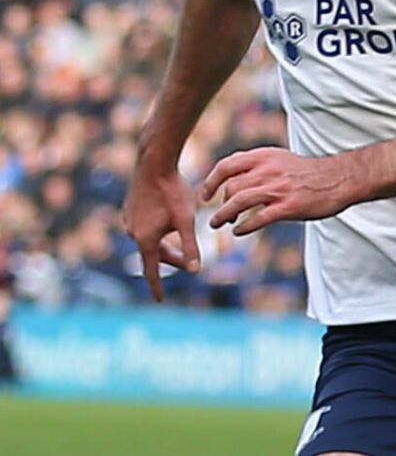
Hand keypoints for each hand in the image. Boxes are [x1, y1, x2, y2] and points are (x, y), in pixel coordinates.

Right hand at [122, 167, 200, 301]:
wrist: (152, 164)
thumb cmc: (172, 192)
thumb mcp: (186, 220)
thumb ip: (190, 246)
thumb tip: (195, 270)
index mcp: (146, 240)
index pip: (151, 271)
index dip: (157, 286)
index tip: (160, 301)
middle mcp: (133, 233)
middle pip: (153, 255)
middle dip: (170, 261)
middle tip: (188, 264)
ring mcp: (129, 220)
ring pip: (149, 240)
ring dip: (164, 245)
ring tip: (180, 243)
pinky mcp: (129, 209)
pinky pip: (144, 227)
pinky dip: (157, 232)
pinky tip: (165, 223)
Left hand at [201, 147, 352, 235]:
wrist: (340, 178)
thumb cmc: (310, 172)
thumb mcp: (281, 159)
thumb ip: (258, 167)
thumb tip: (234, 180)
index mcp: (265, 156)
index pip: (226, 166)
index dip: (211, 181)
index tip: (206, 195)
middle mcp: (268, 170)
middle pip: (231, 188)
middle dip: (221, 204)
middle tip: (219, 216)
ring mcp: (278, 189)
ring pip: (238, 203)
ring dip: (223, 216)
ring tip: (219, 224)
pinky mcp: (288, 207)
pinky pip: (257, 219)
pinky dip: (243, 227)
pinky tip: (239, 231)